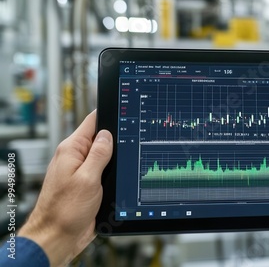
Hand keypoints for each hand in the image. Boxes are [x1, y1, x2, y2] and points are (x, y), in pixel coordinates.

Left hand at [19, 111, 112, 265]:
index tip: (124, 114)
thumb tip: (108, 134)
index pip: (92, 122)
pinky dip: (112, 172)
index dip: (108, 116)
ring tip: (121, 165)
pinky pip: (103, 171)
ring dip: (114, 159)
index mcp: (71, 150)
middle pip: (101, 138)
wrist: (58, 237)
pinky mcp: (87, 184)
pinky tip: (117, 178)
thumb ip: (99, 154)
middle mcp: (75, 158)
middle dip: (116, 141)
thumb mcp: (88, 178)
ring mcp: (81, 171)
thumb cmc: (65, 211)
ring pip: (105, 156)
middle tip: (128, 145)